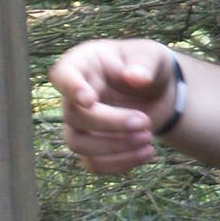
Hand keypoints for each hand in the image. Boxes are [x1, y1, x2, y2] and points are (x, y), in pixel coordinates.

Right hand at [49, 39, 175, 174]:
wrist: (157, 92)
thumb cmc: (147, 66)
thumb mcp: (152, 56)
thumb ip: (145, 64)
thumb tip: (135, 77)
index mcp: (84, 65)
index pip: (62, 74)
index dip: (71, 88)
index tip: (89, 100)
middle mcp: (74, 96)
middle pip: (73, 116)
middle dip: (110, 123)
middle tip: (145, 122)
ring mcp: (80, 124)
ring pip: (78, 144)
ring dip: (114, 147)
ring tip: (148, 139)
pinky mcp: (92, 146)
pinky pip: (93, 163)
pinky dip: (120, 163)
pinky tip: (146, 153)